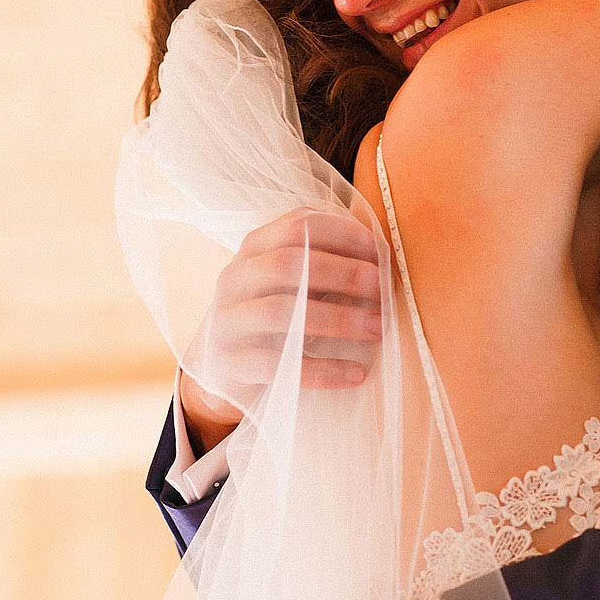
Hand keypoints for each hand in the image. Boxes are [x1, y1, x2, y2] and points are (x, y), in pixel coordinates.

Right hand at [177, 208, 383, 452]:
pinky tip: (356, 373)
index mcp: (254, 248)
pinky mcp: (230, 362)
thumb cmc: (268, 314)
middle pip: (288, 264)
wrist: (216, 365)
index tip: (380, 252)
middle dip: (343, 273)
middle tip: (383, 288)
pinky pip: (278, 365)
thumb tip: (380, 255)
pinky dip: (322, 370)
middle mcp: (235, 278)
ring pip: (281, 312)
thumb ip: (319, 259)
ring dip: (338, 319)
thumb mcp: (284, 279)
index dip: (343, 235)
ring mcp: (228, 320)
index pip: (297, 226)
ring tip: (379, 329)